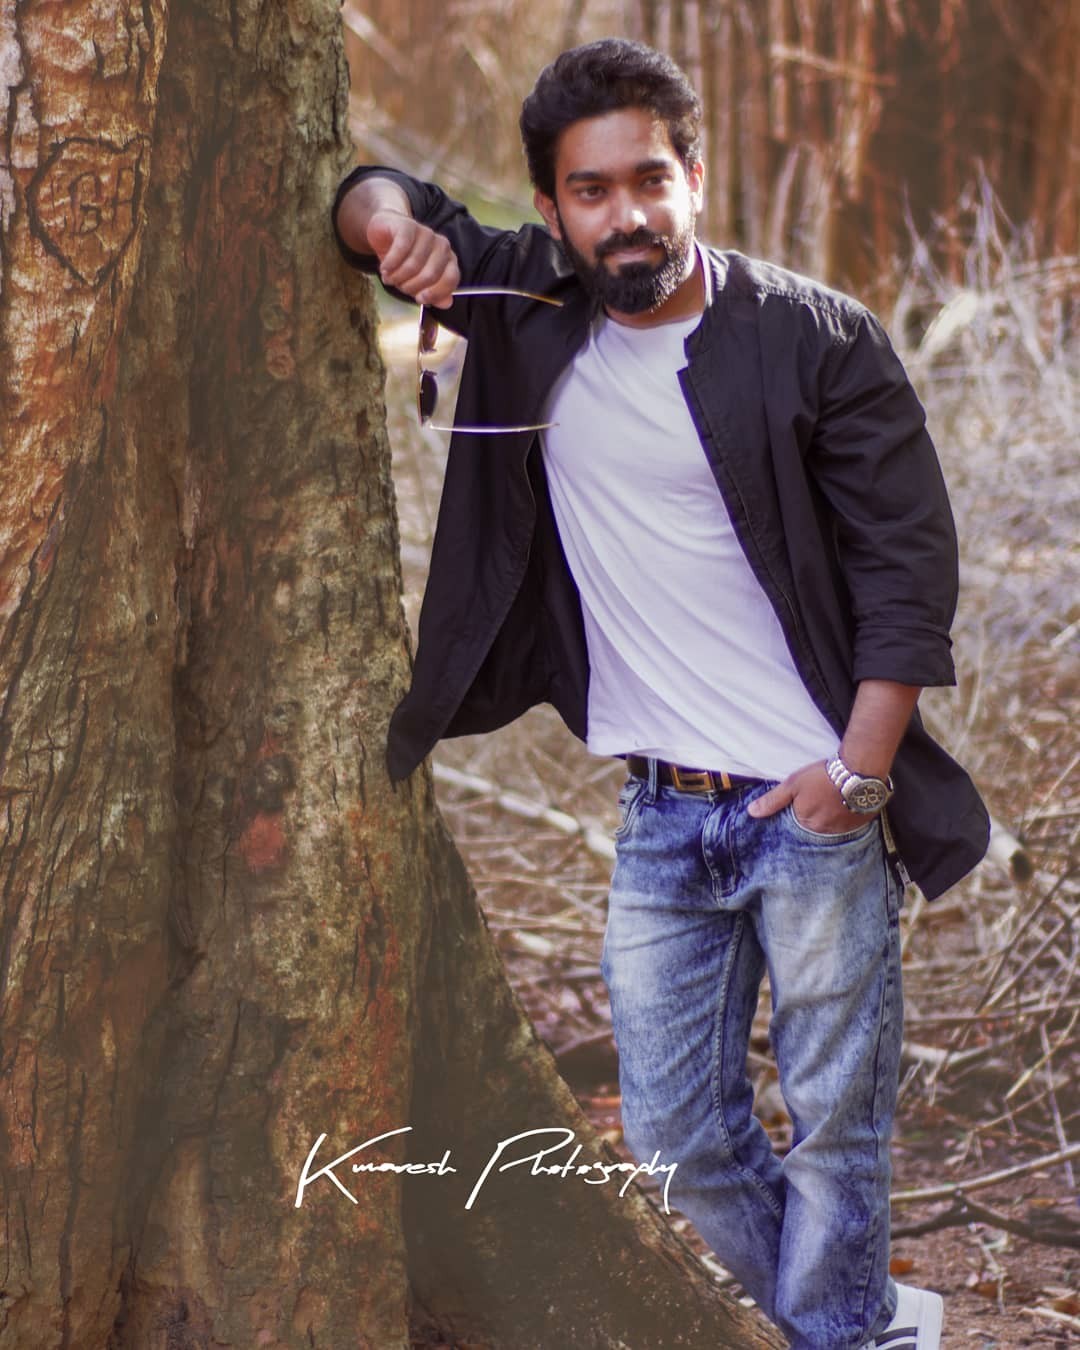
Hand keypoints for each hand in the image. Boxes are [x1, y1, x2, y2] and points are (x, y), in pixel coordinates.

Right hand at [366, 210, 459, 308]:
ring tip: (388, 277)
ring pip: (414, 264)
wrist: (385, 234)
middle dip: (411, 286)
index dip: (435, 293)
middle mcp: (441, 245)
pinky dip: (390, 263)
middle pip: (430, 275)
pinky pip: (401, 249)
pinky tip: (384, 268)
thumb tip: (446, 303)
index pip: (450, 279)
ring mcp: (426, 234)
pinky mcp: (408, 226)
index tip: (419, 299)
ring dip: (397, 276)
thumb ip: (434, 293)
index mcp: (449, 260)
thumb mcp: (417, 281)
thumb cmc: (404, 260)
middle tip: (398, 286)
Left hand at [747, 760, 873, 833]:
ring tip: (835, 799)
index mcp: (806, 822)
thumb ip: (772, 800)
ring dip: (833, 816)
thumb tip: (751, 813)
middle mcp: (825, 830)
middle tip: (823, 796)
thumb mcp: (792, 784)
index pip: (799, 821)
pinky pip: (850, 825)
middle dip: (817, 813)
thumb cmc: (823, 776)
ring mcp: (844, 829)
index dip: (802, 808)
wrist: (859, 771)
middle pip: (816, 826)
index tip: (808, 798)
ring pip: (833, 826)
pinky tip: (848, 803)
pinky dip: (847, 816)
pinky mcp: (860, 824)